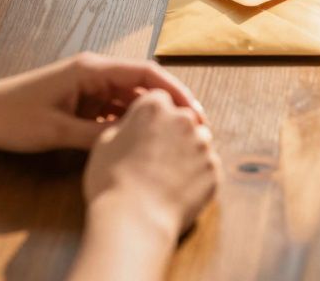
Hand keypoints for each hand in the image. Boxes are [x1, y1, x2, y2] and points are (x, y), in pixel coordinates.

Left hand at [0, 53, 204, 152]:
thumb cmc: (10, 117)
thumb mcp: (55, 131)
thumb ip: (96, 136)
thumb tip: (135, 142)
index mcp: (91, 69)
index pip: (146, 74)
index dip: (175, 92)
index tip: (194, 113)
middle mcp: (95, 73)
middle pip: (144, 85)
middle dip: (170, 105)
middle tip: (193, 130)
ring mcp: (88, 88)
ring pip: (131, 100)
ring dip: (151, 117)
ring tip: (173, 139)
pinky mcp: (81, 104)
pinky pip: (114, 112)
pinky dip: (129, 125)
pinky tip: (142, 143)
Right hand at [84, 90, 219, 238]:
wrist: (134, 219)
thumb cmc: (111, 181)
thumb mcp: (105, 144)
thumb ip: (127, 126)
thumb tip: (136, 126)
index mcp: (154, 107)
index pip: (160, 100)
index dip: (152, 118)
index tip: (146, 133)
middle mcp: (183, 119)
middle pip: (183, 119)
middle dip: (173, 133)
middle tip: (156, 158)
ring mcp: (202, 144)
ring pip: (199, 142)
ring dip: (188, 153)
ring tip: (167, 177)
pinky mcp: (214, 169)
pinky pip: (207, 167)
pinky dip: (196, 176)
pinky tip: (178, 190)